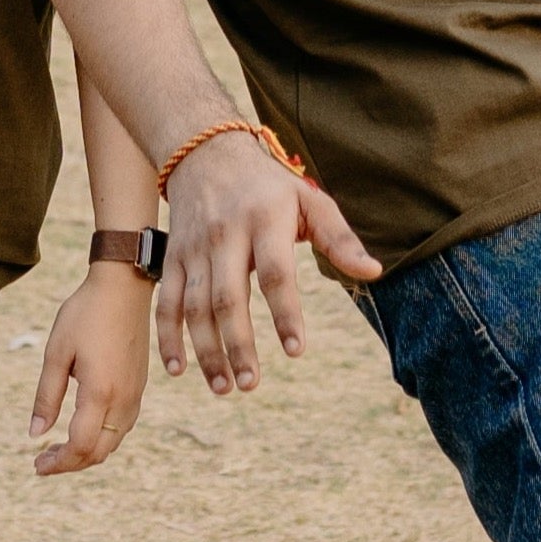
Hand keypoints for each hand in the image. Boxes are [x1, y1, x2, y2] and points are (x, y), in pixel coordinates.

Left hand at [29, 271, 152, 474]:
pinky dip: (101, 439)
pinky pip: (122, 427)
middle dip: (70, 463)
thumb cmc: (85, 314)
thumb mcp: (56, 352)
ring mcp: (135, 394)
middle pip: (98, 452)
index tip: (36, 465)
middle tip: (42, 461)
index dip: (57, 462)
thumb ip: (47, 396)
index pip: (80, 446)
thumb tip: (35, 434)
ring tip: (57, 447)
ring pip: (113, 443)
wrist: (124, 287)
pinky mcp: (139, 387)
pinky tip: (82, 428)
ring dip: (86, 453)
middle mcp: (123, 399)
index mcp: (100, 392)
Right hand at [160, 134, 382, 395]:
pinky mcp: (172, 257)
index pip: (276, 273)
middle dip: (237, 345)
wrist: (204, 153)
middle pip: (227, 297)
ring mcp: (193, 249)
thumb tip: (374, 273)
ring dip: (206, 351)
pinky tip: (178, 370)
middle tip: (251, 384)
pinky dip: (168, 337)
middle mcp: (225, 236)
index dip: (285, 313)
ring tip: (225, 388)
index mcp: (265, 221)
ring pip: (193, 307)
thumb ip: (340, 239)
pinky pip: (166, 302)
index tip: (296, 350)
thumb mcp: (309, 200)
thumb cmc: (269, 186)